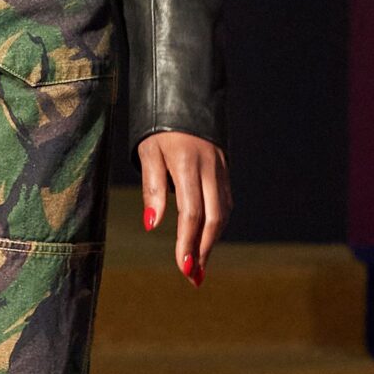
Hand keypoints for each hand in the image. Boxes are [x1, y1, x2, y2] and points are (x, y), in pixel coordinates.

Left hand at [136, 131, 229, 286]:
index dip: (188, 242)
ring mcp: (222, 169)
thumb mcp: (148, 152)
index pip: (191, 212)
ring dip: (212, 241)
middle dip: (204, 250)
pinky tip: (206, 239)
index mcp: (188, 164)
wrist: (186, 96)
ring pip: (223, 212)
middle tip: (194, 277)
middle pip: (213, 217)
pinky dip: (217, 224)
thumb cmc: (159, 127)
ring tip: (198, 266)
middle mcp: (210, 168)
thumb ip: (152, 188)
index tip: (183, 267)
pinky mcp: (226, 169)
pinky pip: (225, 202)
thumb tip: (152, 225)